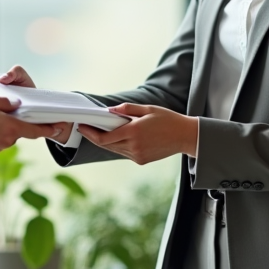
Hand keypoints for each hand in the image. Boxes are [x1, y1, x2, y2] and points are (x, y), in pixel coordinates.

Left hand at [78, 103, 197, 164]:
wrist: (185, 137)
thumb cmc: (168, 119)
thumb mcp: (148, 108)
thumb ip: (128, 109)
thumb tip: (110, 110)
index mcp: (134, 132)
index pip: (104, 137)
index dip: (90, 133)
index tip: (82, 126)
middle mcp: (133, 146)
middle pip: (106, 145)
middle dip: (94, 137)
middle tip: (86, 128)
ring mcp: (137, 156)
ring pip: (114, 150)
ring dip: (105, 142)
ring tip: (99, 131)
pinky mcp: (141, 160)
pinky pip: (123, 153)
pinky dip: (117, 145)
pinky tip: (117, 137)